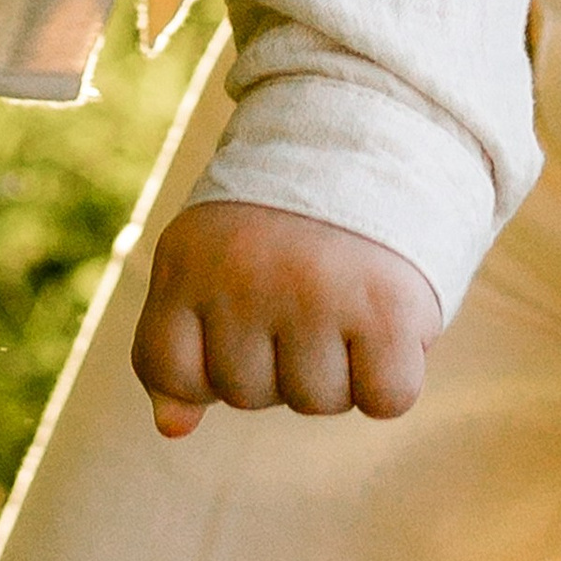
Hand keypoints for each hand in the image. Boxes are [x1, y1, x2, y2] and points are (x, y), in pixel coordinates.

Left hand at [131, 200, 442, 439]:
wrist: (375, 131)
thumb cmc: (282, 221)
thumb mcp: (210, 260)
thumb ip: (181, 345)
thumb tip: (171, 429)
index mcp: (189, 258)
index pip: (168, 370)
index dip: (205, 364)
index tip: (233, 311)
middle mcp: (246, 276)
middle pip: (247, 394)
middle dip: (276, 358)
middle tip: (302, 286)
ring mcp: (316, 294)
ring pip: (317, 401)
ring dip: (337, 365)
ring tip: (344, 292)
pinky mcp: (386, 311)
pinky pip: (385, 398)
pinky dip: (392, 374)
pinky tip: (386, 315)